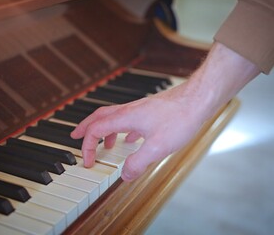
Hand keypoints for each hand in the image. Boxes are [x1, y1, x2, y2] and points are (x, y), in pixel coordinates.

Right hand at [71, 82, 207, 181]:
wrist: (198, 99)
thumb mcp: (158, 147)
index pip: (95, 130)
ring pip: (113, 117)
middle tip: (75, 136)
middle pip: (98, 117)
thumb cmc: (180, 118)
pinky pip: (129, 119)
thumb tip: (125, 176)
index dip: (87, 147)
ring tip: (103, 144)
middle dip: (85, 128)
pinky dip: (122, 130)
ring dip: (103, 130)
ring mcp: (140, 110)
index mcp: (125, 118)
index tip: (88, 161)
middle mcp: (129, 111)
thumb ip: (138, 162)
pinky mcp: (150, 111)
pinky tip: (131, 138)